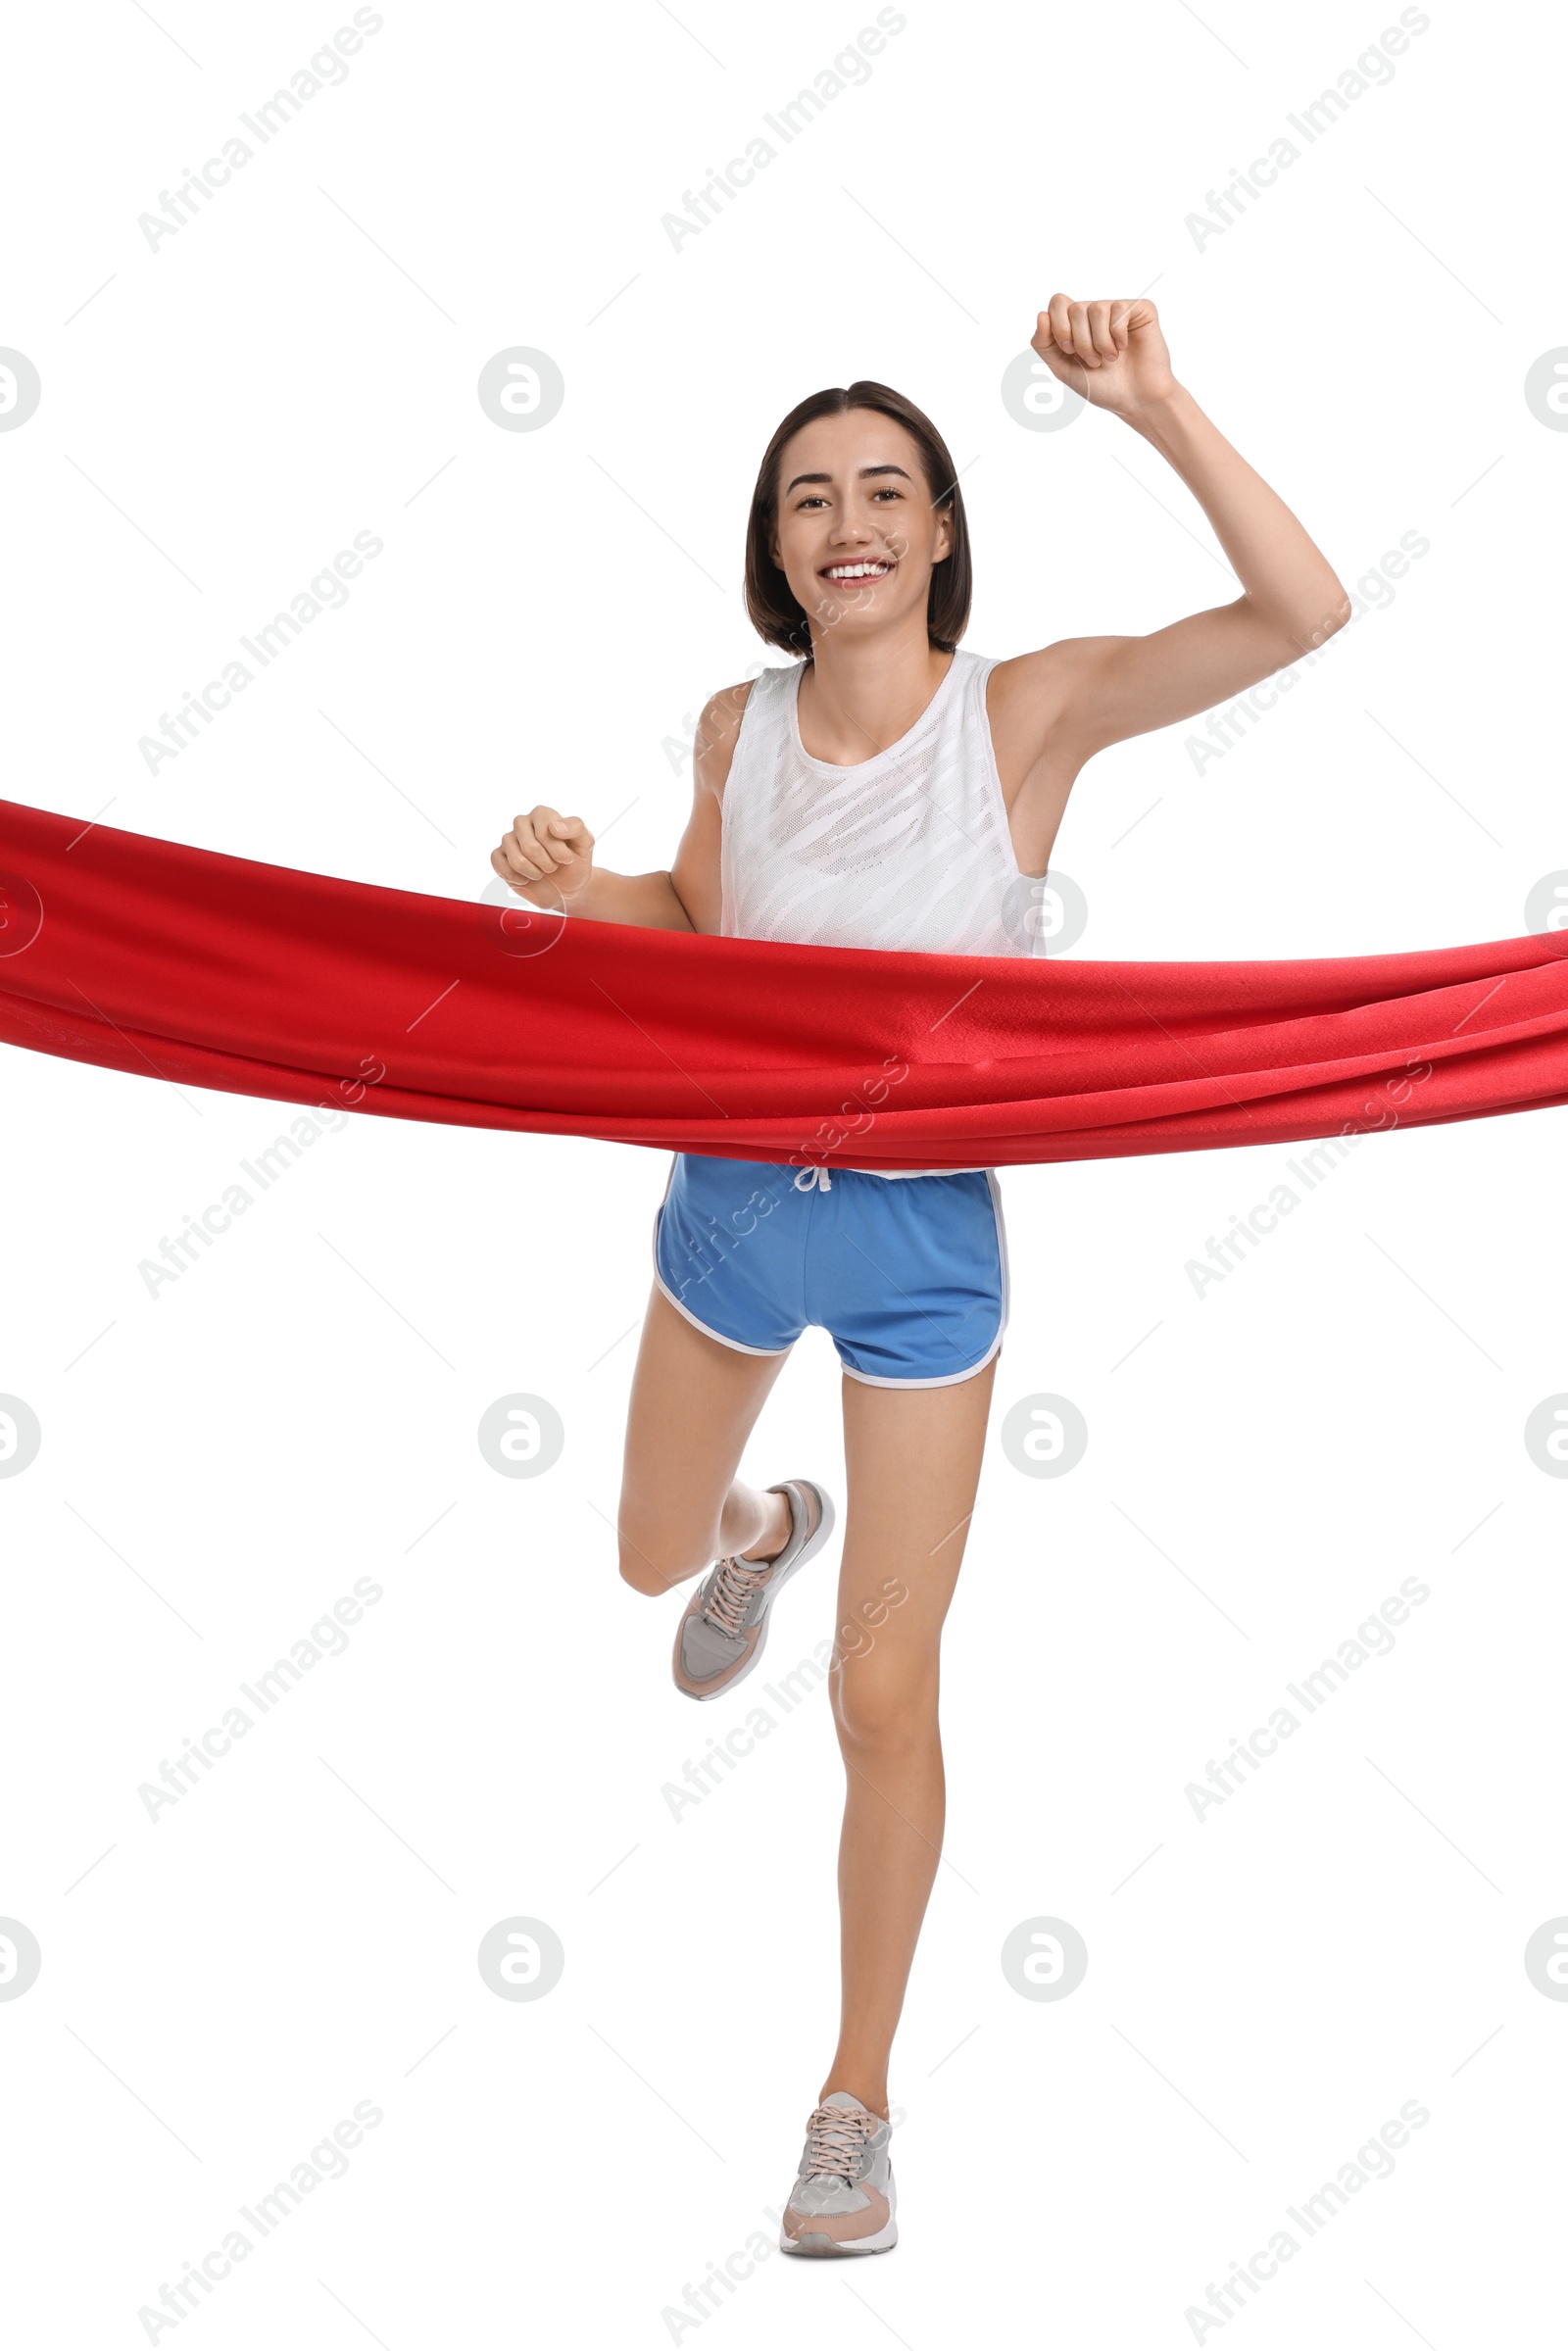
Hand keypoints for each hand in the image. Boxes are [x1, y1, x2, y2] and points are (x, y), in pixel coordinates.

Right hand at [491, 806, 594, 904]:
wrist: (567, 886)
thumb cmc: (576, 862)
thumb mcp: (585, 843)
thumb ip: (576, 828)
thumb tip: (553, 826)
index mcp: (542, 814)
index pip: (545, 832)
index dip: (558, 852)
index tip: (567, 858)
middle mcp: (522, 822)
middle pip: (530, 848)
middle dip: (547, 864)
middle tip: (554, 866)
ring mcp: (508, 839)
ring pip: (517, 861)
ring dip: (535, 873)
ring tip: (542, 872)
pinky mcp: (499, 856)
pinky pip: (500, 866)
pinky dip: (518, 878)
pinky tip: (527, 878)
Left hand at [1030, 295, 1176, 418]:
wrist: (1135, 400)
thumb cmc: (1102, 386)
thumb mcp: (1063, 369)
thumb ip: (1044, 345)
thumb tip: (1041, 314)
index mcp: (1076, 323)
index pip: (1058, 302)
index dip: (1059, 328)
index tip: (1069, 351)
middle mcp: (1096, 312)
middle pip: (1075, 308)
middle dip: (1081, 342)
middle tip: (1094, 361)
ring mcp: (1118, 309)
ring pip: (1096, 309)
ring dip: (1100, 342)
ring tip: (1110, 358)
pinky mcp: (1140, 309)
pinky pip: (1119, 309)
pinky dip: (1118, 335)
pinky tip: (1125, 347)